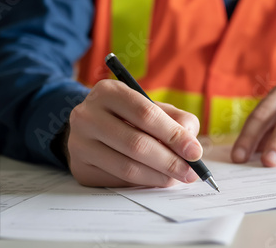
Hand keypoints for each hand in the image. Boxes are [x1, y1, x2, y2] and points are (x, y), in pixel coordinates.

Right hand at [67, 80, 201, 186]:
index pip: (146, 114)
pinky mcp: (80, 168)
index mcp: (108, 92)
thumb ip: (178, 120)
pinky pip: (117, 181)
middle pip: (136, 144)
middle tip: (190, 172)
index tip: (195, 152)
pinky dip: (143, 183)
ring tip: (177, 178)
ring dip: (158, 176)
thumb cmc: (131, 116)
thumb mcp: (153, 108)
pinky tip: (157, 179)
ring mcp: (79, 143)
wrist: (93, 127)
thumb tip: (191, 146)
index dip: (173, 135)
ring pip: (126, 167)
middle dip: (169, 161)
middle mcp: (87, 115)